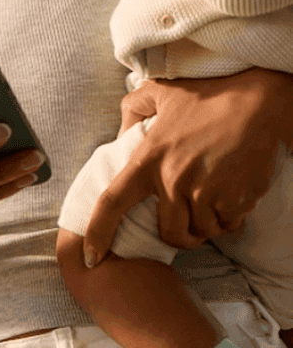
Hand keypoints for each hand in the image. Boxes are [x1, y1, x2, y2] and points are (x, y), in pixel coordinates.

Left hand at [83, 69, 282, 267]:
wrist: (257, 103)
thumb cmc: (209, 94)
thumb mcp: (162, 90)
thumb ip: (134, 107)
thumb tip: (122, 131)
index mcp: (148, 159)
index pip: (112, 203)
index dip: (97, 233)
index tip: (89, 257)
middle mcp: (172, 181)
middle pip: (169, 233)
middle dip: (178, 232)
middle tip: (188, 216)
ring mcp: (204, 193)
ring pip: (201, 232)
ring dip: (207, 223)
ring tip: (214, 197)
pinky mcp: (233, 201)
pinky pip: (228, 225)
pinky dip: (230, 217)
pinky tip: (233, 194)